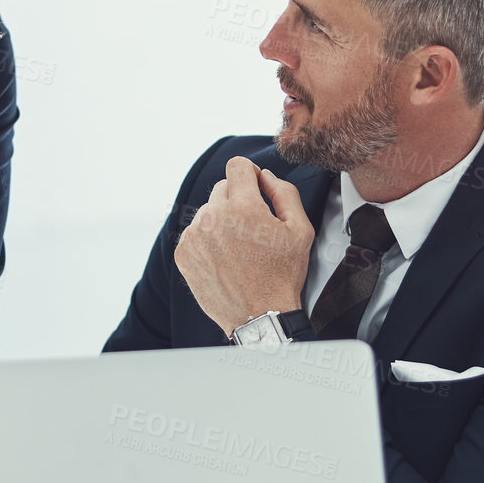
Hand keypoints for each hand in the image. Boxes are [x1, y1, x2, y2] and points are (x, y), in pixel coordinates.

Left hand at [175, 157, 314, 334]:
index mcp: (243, 207)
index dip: (249, 174)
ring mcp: (194, 236)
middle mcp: (214, 217)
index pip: (236, 166)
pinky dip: (207, 240)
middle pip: (222, 188)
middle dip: (237, 201)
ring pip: (207, 211)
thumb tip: (265, 176)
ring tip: (238, 248)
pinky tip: (224, 258)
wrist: (259, 316)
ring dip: (221, 221)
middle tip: (252, 229)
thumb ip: (284, 193)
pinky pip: (194, 233)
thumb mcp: (300, 230)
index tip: (255, 188)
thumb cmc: (281, 276)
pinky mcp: (183, 253)